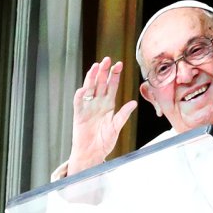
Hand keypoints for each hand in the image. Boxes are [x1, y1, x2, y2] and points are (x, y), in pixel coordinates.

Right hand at [67, 57, 137, 175]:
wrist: (92, 153)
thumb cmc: (104, 141)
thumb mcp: (116, 127)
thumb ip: (123, 115)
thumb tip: (133, 103)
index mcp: (108, 105)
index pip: (111, 86)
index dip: (115, 75)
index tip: (119, 64)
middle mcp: (98, 103)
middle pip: (100, 83)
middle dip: (104, 71)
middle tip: (107, 60)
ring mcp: (88, 108)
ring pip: (90, 88)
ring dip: (92, 78)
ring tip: (96, 67)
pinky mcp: (79, 115)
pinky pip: (79, 103)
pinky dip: (80, 96)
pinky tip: (84, 88)